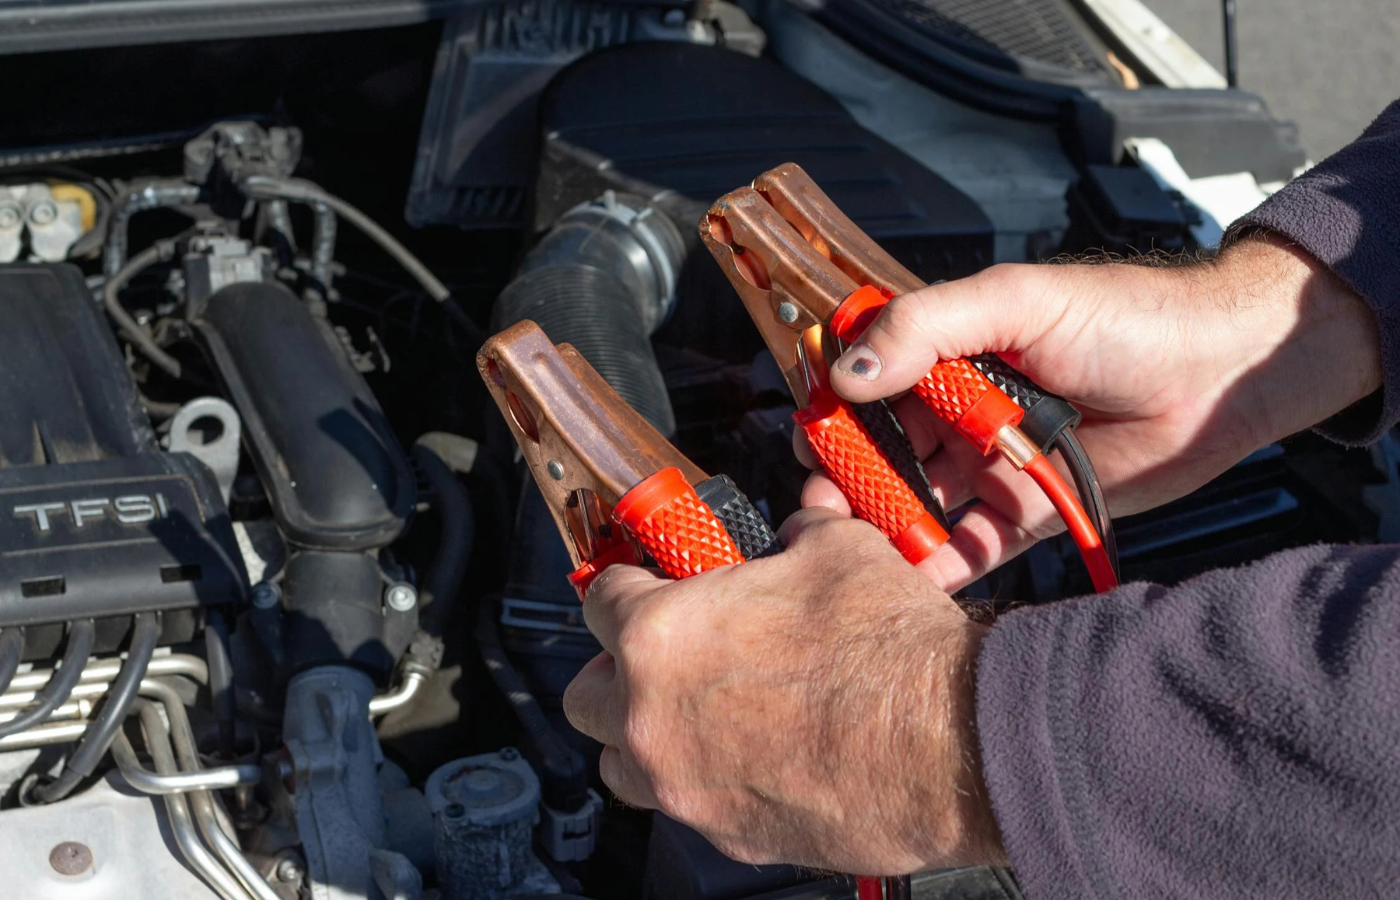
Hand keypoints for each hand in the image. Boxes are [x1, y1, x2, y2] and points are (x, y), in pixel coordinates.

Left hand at [562, 507, 1006, 874]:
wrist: (952, 743)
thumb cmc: (891, 650)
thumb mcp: (837, 549)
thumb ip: (794, 536)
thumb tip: (797, 530)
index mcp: (660, 635)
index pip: (598, 601)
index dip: (624, 584)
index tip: (640, 584)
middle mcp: (653, 718)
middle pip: (586, 694)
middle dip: (615, 669)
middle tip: (660, 652)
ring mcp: (686, 786)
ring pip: (621, 764)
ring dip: (644, 735)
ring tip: (694, 712)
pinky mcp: (729, 836)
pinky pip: (688, 805)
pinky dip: (705, 779)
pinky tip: (754, 755)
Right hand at [805, 236, 1379, 590]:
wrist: (1219, 374)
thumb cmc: (1126, 318)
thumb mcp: (1017, 301)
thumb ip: (928, 327)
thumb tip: (849, 371)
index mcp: (948, 349)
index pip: (867, 382)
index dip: (833, 411)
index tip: (811, 440)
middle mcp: (959, 409)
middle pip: (881, 450)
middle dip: (848, 479)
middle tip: (823, 509)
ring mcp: (989, 462)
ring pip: (917, 501)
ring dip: (885, 525)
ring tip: (858, 551)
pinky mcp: (1025, 511)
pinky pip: (970, 544)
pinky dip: (938, 563)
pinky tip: (913, 577)